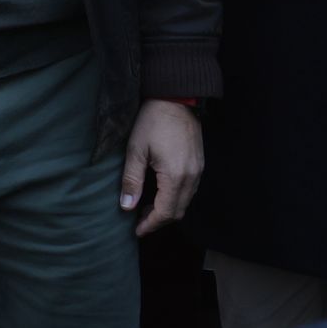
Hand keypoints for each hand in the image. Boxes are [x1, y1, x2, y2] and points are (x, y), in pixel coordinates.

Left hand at [119, 99, 203, 236]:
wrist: (176, 96)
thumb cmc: (153, 120)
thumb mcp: (136, 149)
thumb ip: (132, 180)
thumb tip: (126, 207)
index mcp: (176, 176)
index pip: (166, 212)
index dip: (150, 224)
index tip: (136, 231)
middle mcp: (192, 177)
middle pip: (178, 211)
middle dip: (159, 220)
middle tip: (139, 222)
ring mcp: (199, 170)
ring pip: (185, 201)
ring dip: (167, 209)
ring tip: (146, 208)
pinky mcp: (200, 163)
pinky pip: (190, 190)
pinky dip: (175, 197)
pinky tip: (160, 192)